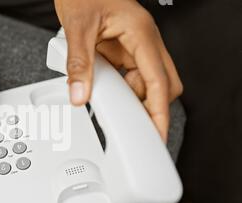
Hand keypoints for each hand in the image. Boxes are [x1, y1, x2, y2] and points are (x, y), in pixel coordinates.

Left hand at [55, 0, 182, 141]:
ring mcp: (136, 46)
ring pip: (147, 82)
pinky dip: (121, 88)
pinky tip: (105, 91)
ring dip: (131, 96)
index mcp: (141, 33)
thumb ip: (78, 64)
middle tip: (132, 126)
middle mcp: (144, 41)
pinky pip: (131, 76)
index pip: (159, 82)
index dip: (159, 112)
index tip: (158, 133)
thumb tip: (79, 95)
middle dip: (150, 106)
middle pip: (163, 85)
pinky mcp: (124, 49)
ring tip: (109, 104)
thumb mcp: (78, 29)